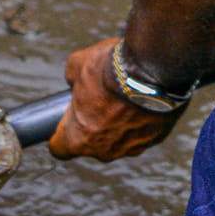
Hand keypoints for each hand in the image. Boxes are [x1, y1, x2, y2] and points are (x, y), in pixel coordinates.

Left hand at [46, 39, 182, 161]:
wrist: (152, 69)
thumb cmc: (109, 70)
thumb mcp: (77, 65)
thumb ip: (71, 78)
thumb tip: (75, 80)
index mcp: (79, 139)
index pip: (59, 148)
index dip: (59, 133)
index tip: (64, 120)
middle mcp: (104, 151)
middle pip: (91, 143)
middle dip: (92, 124)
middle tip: (99, 99)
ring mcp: (131, 148)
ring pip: (118, 139)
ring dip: (118, 123)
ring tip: (124, 96)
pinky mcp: (155, 139)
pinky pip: (142, 132)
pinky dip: (141, 119)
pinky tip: (143, 99)